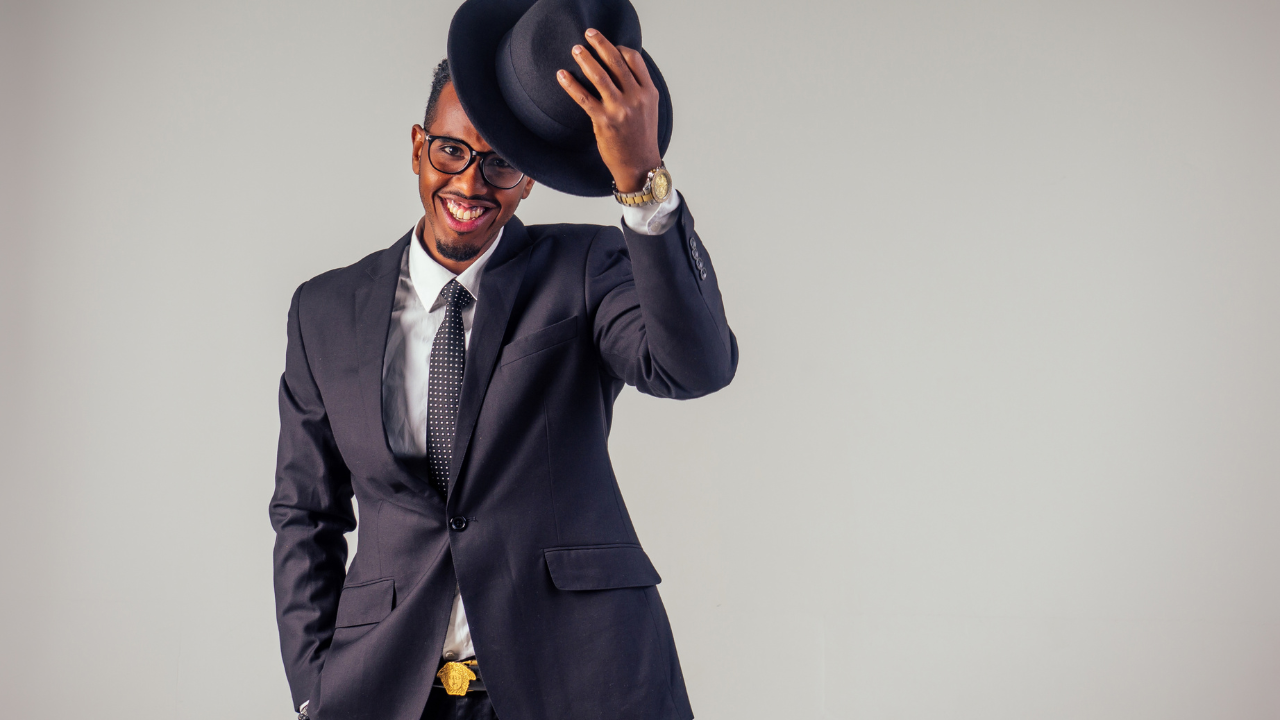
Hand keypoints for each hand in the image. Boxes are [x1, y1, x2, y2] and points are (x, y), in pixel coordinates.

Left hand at [557, 28, 662, 192]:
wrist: (639, 166)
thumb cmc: (641, 138)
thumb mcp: (648, 109)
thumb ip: (638, 89)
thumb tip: (620, 69)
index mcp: (648, 92)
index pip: (634, 59)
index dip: (619, 48)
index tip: (608, 45)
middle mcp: (636, 98)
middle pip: (616, 61)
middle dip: (600, 44)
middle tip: (588, 34)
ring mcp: (620, 109)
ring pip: (599, 76)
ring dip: (585, 59)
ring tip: (575, 49)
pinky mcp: (604, 121)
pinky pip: (583, 97)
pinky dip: (571, 84)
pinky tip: (561, 75)